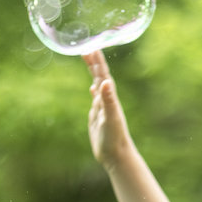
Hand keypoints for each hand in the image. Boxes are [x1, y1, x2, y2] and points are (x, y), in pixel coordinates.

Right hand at [84, 49, 131, 167]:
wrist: (116, 154)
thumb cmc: (114, 137)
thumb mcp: (110, 117)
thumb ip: (108, 100)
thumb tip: (106, 82)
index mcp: (109, 97)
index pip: (103, 74)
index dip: (97, 61)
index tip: (91, 46)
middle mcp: (107, 99)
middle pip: (99, 76)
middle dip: (93, 62)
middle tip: (85, 47)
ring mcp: (102, 107)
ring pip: (97, 84)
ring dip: (93, 72)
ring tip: (88, 60)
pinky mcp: (98, 116)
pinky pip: (96, 98)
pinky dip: (94, 90)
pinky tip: (92, 88)